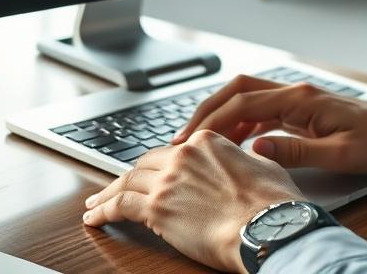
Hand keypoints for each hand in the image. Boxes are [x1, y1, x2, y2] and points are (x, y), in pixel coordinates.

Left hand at [82, 129, 303, 272]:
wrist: (267, 225)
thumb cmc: (273, 202)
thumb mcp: (263, 166)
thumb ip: (245, 159)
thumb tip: (247, 160)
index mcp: (208, 141)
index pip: (173, 151)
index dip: (160, 165)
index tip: (153, 174)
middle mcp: (184, 155)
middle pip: (146, 164)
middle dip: (131, 177)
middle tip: (118, 187)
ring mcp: (168, 181)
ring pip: (126, 182)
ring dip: (108, 193)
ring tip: (95, 203)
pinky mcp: (157, 208)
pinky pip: (119, 206)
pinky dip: (102, 211)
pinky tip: (93, 217)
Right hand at [171, 74, 366, 173]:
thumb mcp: (339, 154)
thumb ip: (296, 151)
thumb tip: (256, 149)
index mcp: (301, 99)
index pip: (243, 103)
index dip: (212, 121)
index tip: (190, 140)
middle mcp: (294, 93)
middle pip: (237, 91)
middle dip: (207, 111)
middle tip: (183, 138)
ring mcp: (296, 99)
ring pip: (246, 99)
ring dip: (221, 117)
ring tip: (199, 144)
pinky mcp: (299, 110)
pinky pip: (260, 111)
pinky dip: (240, 125)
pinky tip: (231, 145)